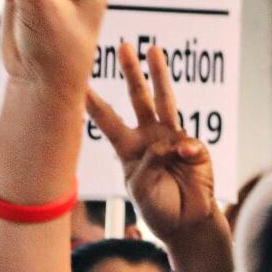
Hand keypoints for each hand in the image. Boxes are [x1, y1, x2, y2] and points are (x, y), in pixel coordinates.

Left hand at [86, 43, 225, 252]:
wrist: (187, 225)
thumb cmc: (159, 209)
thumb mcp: (140, 188)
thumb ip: (150, 161)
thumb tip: (172, 140)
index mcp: (128, 148)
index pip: (106, 119)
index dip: (92, 100)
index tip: (75, 80)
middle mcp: (150, 137)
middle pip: (137, 98)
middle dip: (131, 72)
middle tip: (124, 45)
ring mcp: (173, 139)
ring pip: (166, 100)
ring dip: (159, 75)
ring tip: (154, 50)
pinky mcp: (195, 149)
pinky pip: (187, 142)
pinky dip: (184, 150)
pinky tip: (184, 159)